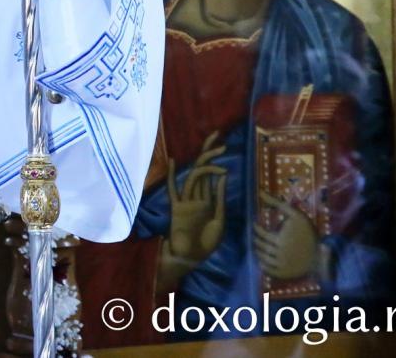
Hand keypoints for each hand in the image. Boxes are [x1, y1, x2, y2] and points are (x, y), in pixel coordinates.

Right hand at [164, 131, 227, 265]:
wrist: (191, 258)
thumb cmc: (206, 243)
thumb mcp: (219, 221)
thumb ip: (219, 200)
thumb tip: (223, 177)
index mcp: (207, 199)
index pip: (211, 173)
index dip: (216, 158)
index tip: (223, 143)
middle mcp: (196, 196)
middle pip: (202, 168)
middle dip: (210, 152)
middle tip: (219, 136)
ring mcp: (186, 200)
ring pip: (195, 176)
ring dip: (207, 164)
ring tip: (219, 153)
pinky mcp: (177, 208)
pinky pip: (174, 190)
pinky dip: (172, 176)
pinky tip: (173, 162)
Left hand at [254, 191, 319, 279]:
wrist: (321, 254)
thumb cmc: (307, 232)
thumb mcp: (295, 215)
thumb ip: (277, 203)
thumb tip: (260, 192)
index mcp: (280, 240)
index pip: (260, 234)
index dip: (257, 229)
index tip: (256, 226)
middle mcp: (279, 254)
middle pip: (260, 247)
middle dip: (257, 240)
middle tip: (258, 236)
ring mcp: (282, 266)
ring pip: (262, 258)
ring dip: (258, 251)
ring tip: (260, 246)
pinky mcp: (284, 274)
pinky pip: (268, 270)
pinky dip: (263, 264)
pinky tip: (265, 258)